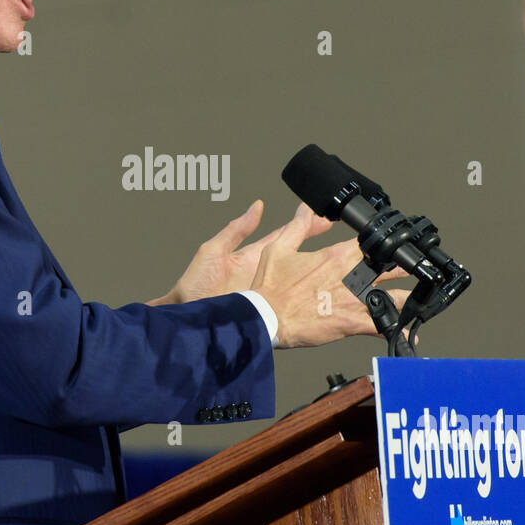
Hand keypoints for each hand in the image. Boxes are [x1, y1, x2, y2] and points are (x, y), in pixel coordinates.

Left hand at [155, 199, 332, 305]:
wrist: (186, 318)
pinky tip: (318, 298)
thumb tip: (257, 206)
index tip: (321, 217)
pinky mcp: (265, 310)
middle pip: (294, 257)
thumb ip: (236, 229)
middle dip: (316, 246)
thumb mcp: (213, 250)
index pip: (283, 237)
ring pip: (294, 280)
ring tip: (336, 264)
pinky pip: (287, 303)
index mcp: (252, 257)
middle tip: (338, 237)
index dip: (302, 226)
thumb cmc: (193, 285)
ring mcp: (266, 292)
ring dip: (313, 273)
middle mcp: (262, 274)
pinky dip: (302, 300)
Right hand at [249, 202, 412, 348]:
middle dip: (405, 268)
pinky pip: (381, 326)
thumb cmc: (270, 287)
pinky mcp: (351, 322)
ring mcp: (354, 300)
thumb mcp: (278, 248)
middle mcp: (350, 276)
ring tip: (420, 299)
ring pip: (393, 297)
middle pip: (389, 268)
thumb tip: (305, 208)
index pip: (369, 243)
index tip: (393, 244)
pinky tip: (408, 333)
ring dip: (408, 298)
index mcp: (336, 256)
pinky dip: (397, 330)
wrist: (266, 316)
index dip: (384, 243)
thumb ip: (297, 226)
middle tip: (418, 269)